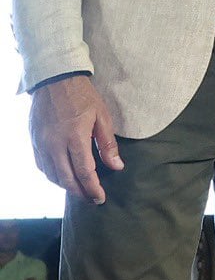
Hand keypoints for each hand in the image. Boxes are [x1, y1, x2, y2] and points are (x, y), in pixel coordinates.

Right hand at [29, 74, 122, 203]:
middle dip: (79, 192)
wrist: (54, 79)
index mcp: (74, 137)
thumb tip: (116, 166)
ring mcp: (41, 143)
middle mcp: (54, 144)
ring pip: (51, 175)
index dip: (92, 188)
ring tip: (80, 189)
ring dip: (65, 185)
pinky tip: (63, 176)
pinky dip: (52, 175)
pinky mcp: (33, 141)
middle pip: (65, 178)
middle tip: (91, 199)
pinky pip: (41, 165)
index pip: (84, 172)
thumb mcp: (102, 117)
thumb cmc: (83, 96)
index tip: (100, 198)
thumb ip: (108, 144)